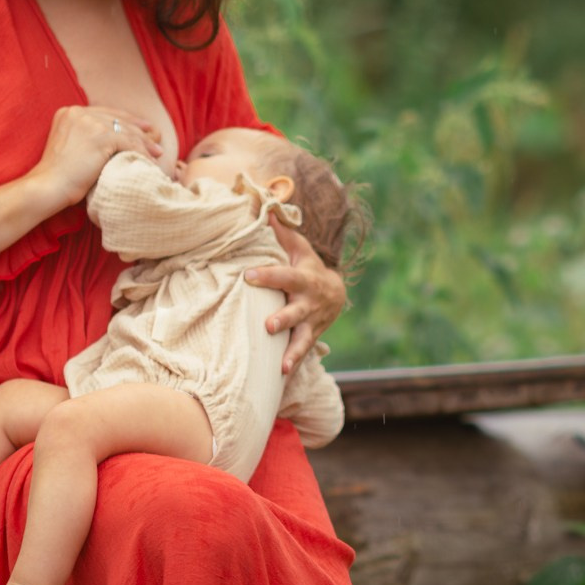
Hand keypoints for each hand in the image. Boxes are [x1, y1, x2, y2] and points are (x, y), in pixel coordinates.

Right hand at [29, 105, 163, 207]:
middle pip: (116, 119)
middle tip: (155, 138)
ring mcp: (88, 122)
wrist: (48, 186)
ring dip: (143, 143)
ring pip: (125, 131)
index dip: (124, 120)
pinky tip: (149, 162)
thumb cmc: (59, 176)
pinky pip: (128, 143)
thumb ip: (87, 137)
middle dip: (138, 130)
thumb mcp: (71, 147)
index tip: (142, 128)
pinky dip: (141, 153)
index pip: (103, 113)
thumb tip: (116, 139)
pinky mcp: (99, 135)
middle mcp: (77, 112)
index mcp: (68, 112)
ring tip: (156, 154)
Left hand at [246, 214, 346, 373]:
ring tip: (282, 364)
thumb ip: (281, 234)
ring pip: (301, 338)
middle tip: (268, 326)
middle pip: (296, 312)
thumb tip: (264, 208)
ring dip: (292, 351)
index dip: (267, 276)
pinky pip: (301, 353)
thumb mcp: (299, 250)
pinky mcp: (310, 339)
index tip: (247, 276)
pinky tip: (281, 377)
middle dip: (283, 319)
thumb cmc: (307, 268)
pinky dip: (293, 364)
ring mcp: (311, 324)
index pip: (283, 276)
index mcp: (303, 279)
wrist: (336, 294)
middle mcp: (308, 303)